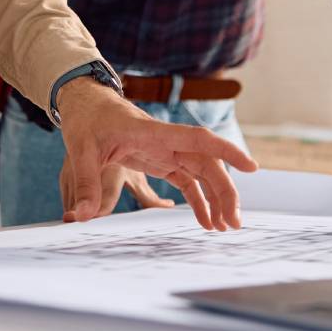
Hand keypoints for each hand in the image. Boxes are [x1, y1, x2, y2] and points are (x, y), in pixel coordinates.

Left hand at [56, 77, 257, 229]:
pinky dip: (199, 199)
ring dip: (217, 198)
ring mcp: (165, 150)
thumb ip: (85, 181)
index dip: (226, 150)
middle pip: (207, 162)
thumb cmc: (86, 119)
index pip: (197, 138)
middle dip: (225, 191)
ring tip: (225, 227)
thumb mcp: (80, 149)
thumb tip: (81, 216)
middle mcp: (166, 140)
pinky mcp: (160, 159)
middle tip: (234, 224)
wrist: (84, 102)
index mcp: (152, 132)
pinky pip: (187, 180)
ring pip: (202, 172)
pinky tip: (206, 221)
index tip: (252, 167)